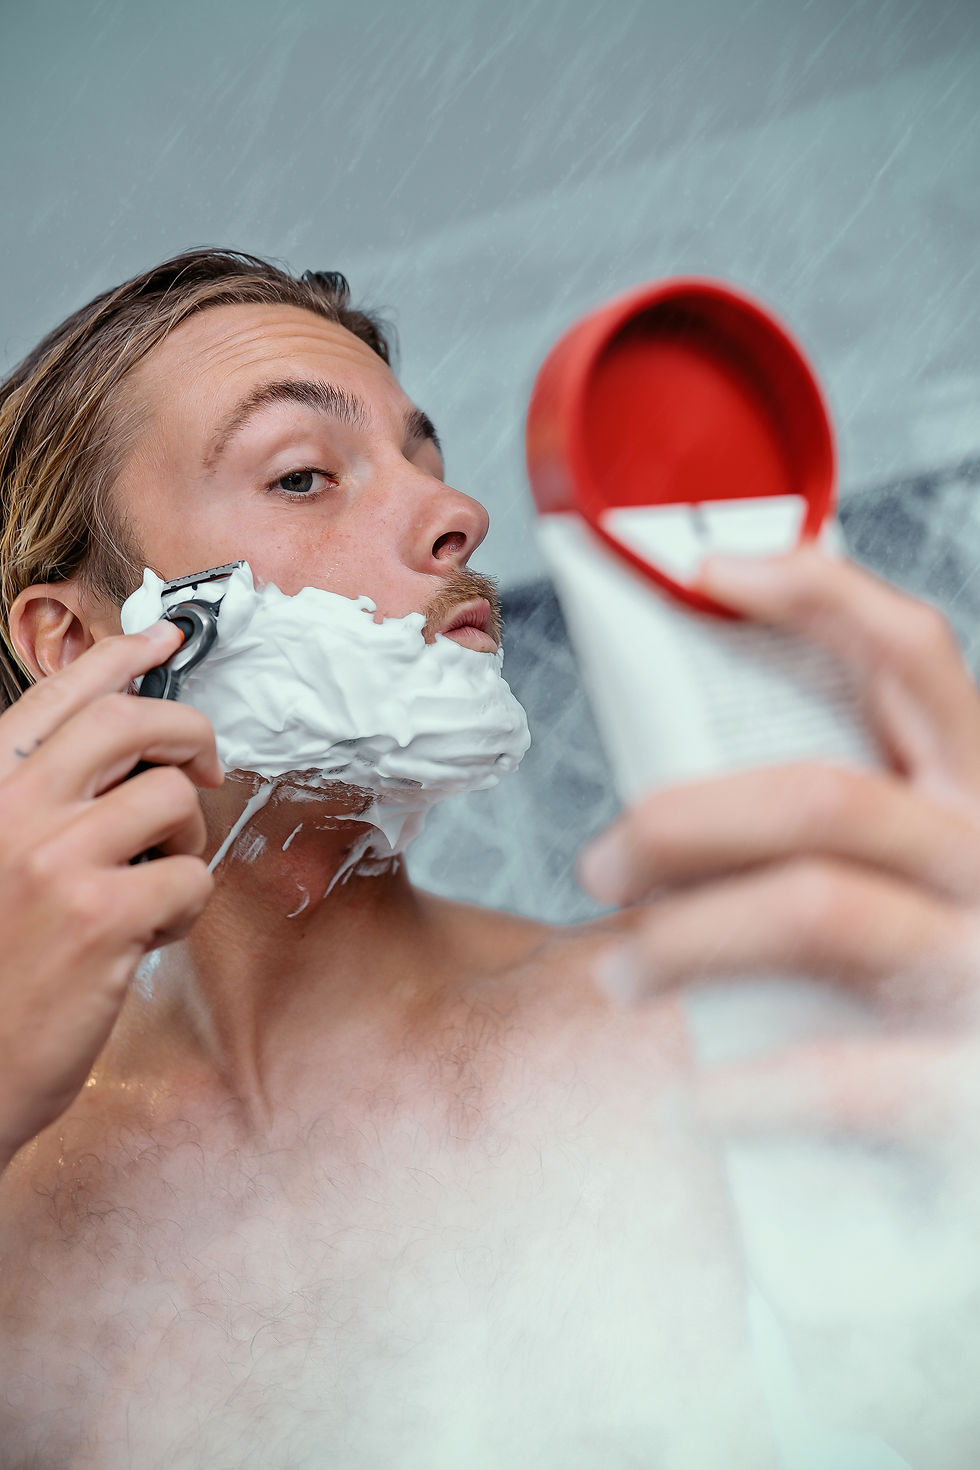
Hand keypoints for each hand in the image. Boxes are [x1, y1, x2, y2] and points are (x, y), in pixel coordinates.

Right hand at [0, 623, 223, 1165]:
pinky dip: (186, 907)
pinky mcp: (101, 916)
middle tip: (206, 765)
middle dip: (189, 731)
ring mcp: (55, 859)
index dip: (121, 656)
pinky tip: (148, 936)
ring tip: (156, 882)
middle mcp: (12, 810)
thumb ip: (39, 802)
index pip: (59, 695)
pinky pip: (190, 876)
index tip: (164, 638)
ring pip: (171, 799)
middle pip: (130, 722)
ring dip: (186, 837)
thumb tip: (125, 754)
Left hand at [578, 545, 979, 1143]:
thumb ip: (835, 829)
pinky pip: (852, 1078)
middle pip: (822, 792)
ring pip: (816, 908)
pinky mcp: (974, 1082)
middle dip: (683, 819)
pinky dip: (752, 1090)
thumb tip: (669, 807)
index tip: (705, 570)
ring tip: (618, 974)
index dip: (817, 595)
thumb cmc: (927, 986)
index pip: (910, 658)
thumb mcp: (907, 877)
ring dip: (687, 938)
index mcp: (972, 796)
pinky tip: (696, 1100)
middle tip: (601, 863)